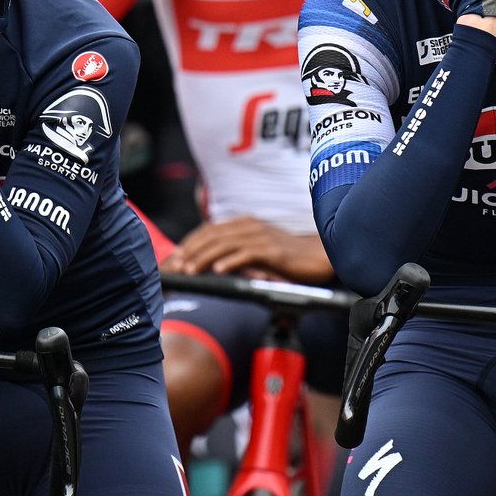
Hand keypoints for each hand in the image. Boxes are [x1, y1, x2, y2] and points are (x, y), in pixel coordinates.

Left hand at [159, 217, 334, 284]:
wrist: (320, 256)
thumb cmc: (289, 258)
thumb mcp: (258, 253)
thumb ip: (237, 254)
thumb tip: (213, 266)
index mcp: (245, 224)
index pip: (210, 230)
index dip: (190, 243)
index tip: (175, 258)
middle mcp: (250, 226)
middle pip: (212, 235)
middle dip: (191, 251)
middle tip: (175, 267)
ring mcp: (261, 237)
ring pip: (225, 244)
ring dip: (204, 257)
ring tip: (190, 271)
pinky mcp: (273, 250)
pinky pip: (247, 254)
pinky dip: (230, 261)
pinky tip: (219, 271)